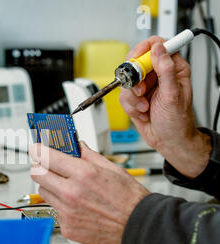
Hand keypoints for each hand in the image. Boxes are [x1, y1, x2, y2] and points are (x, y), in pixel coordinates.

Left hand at [29, 142, 149, 243]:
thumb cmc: (131, 201)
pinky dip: (61, 205)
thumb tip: (77, 146)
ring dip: (49, 185)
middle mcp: (72, 193)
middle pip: (37, 174)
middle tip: (46, 164)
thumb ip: (89, 156)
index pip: (47, 156)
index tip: (35, 148)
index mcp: (83, 174)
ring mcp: (67, 212)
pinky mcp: (68, 227)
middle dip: (39, 166)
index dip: (38, 150)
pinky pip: (55, 211)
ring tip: (65, 185)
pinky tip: (76, 204)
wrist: (141, 230)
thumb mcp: (113, 169)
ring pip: (43, 192)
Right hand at [119, 36, 210, 178]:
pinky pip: (123, 95)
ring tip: (144, 107)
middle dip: (135, 80)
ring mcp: (146, 86)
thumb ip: (166, 69)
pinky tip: (142, 112)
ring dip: (133, 97)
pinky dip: (130, 106)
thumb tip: (158, 49)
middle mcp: (158, 75)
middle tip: (141, 91)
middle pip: (136, 62)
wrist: (168, 141)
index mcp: (173, 68)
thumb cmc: (177, 121)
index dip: (143, 50)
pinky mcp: (135, 97)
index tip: (137, 61)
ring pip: (127, 81)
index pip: (156, 45)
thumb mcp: (173, 94)